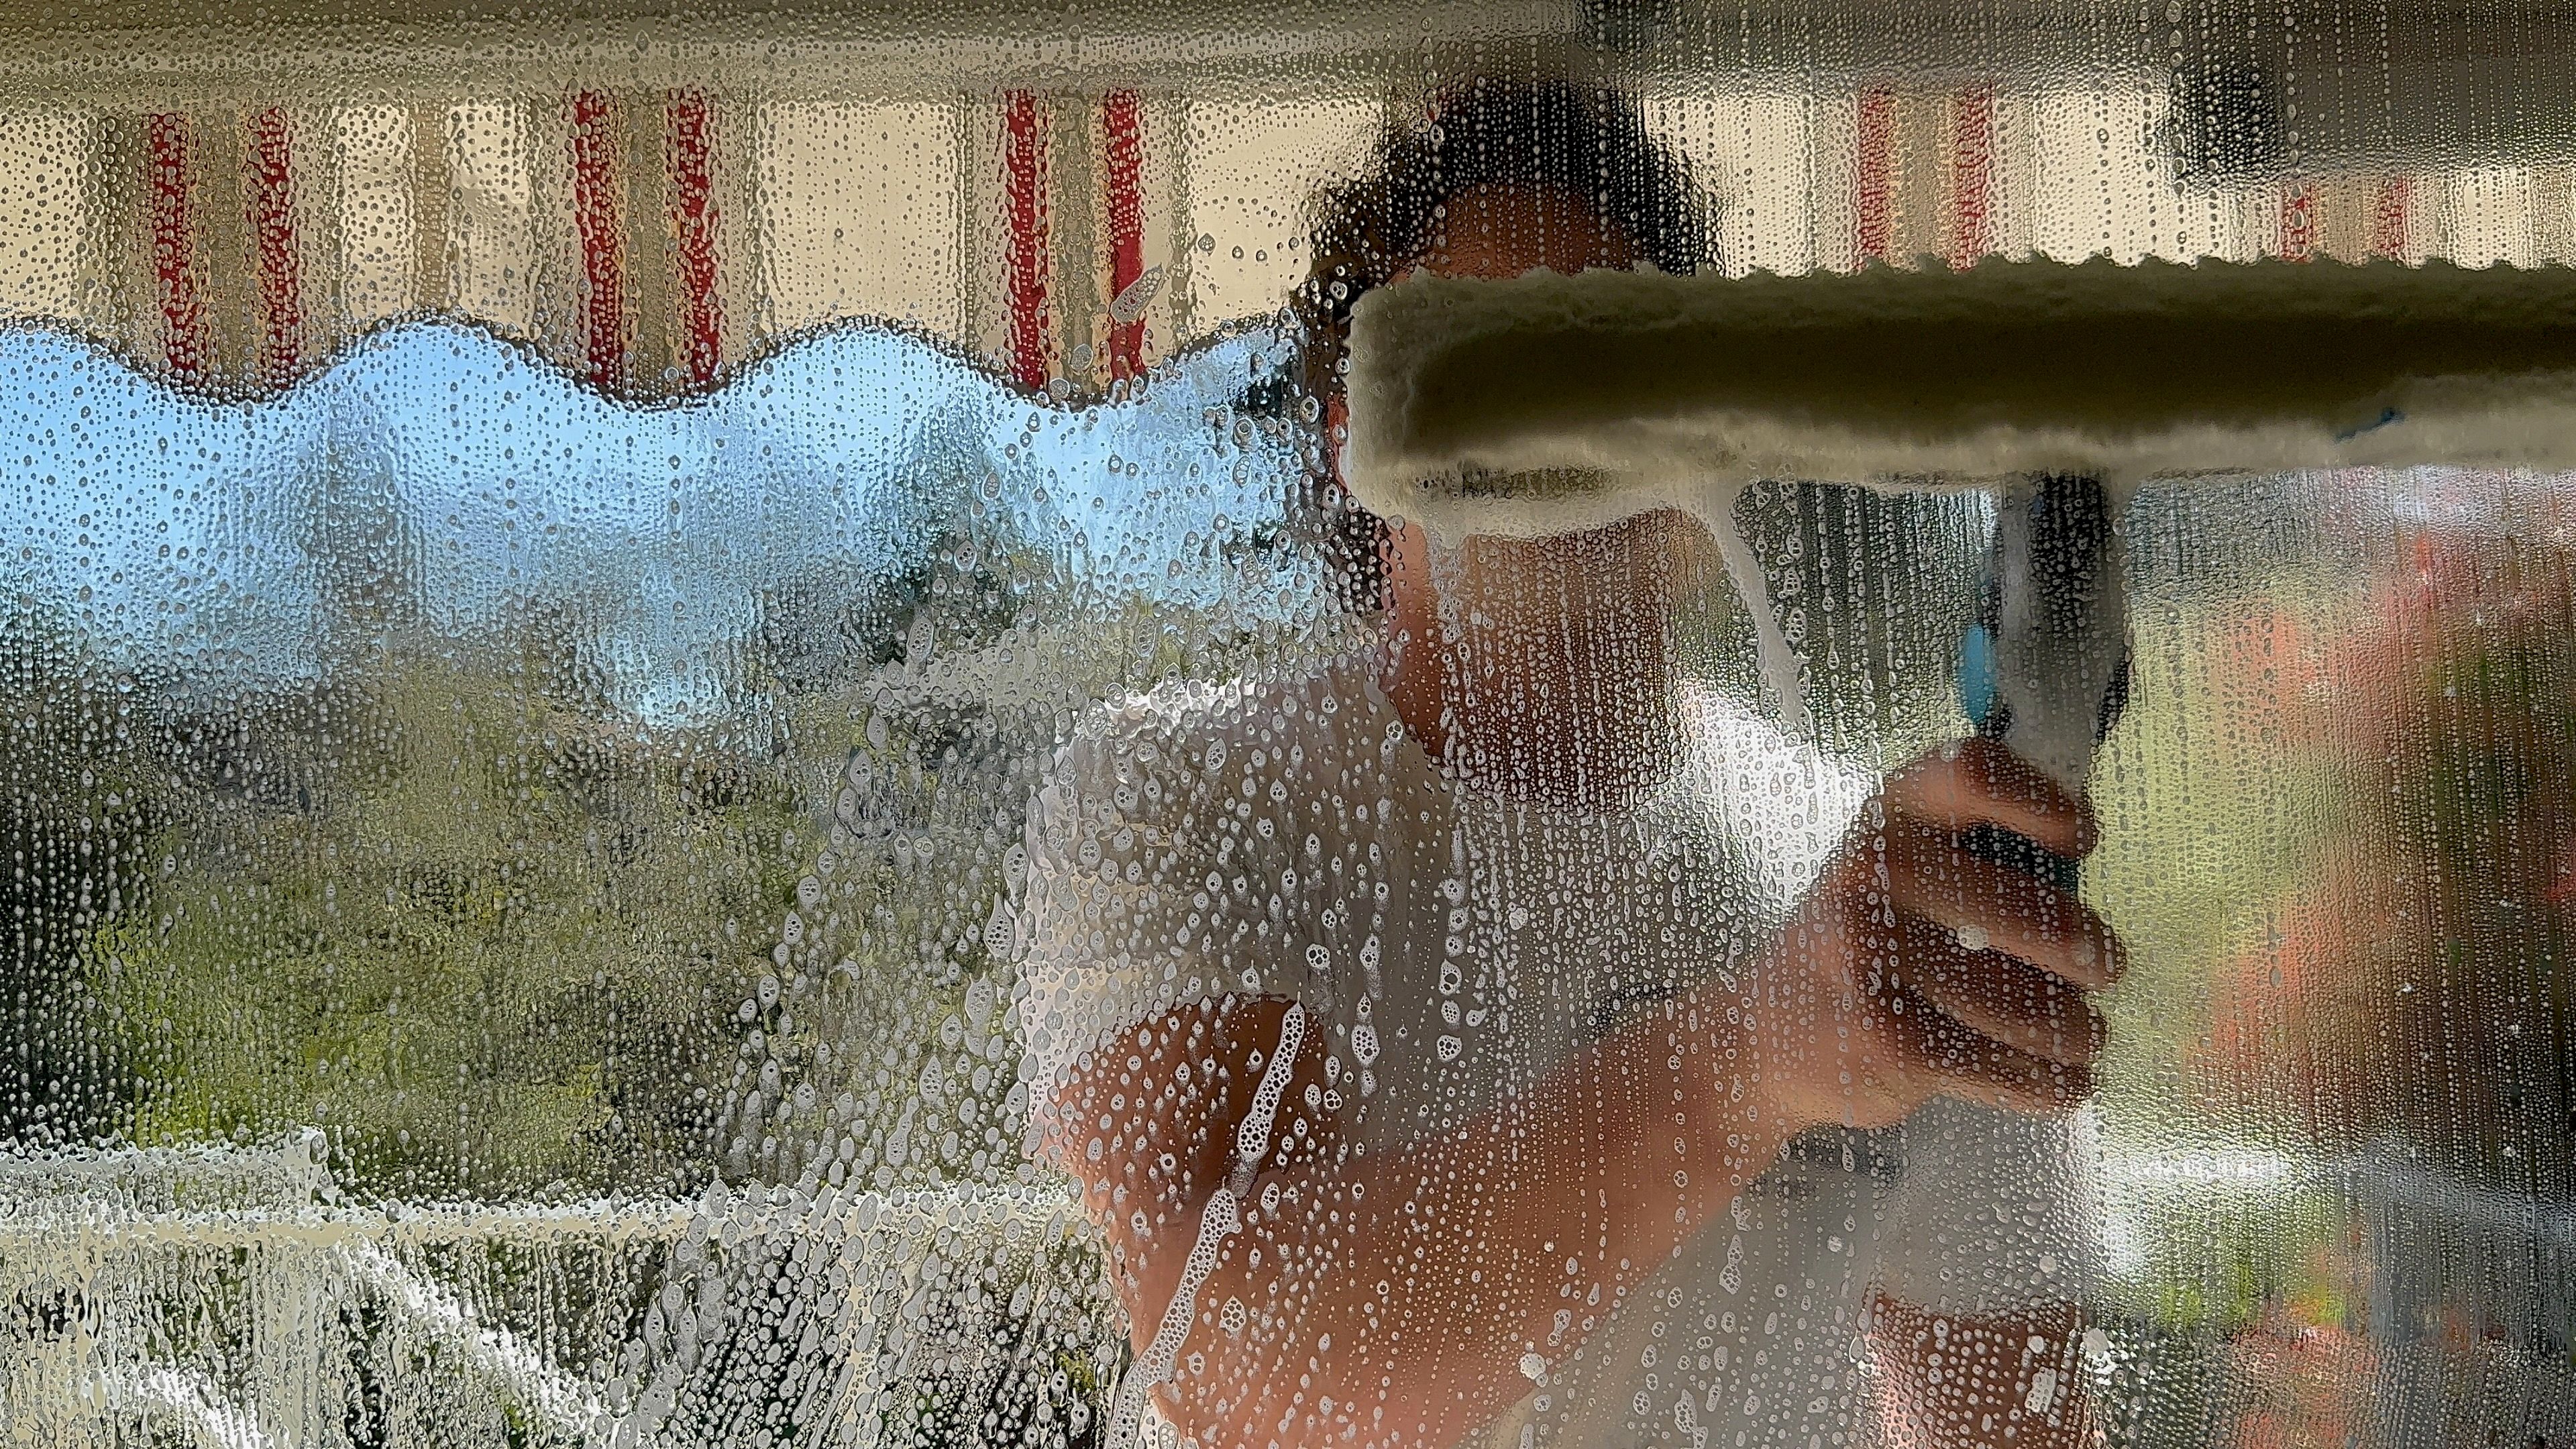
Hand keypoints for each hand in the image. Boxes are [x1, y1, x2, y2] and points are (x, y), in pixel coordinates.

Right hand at [1735, 737, 2123, 1131]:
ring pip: (2036, 1009)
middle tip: (2103, 968)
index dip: (2046, 805)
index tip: (2076, 844)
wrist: (1760, 1038)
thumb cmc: (1859, 945)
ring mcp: (1872, 963)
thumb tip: (2082, 871)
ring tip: (2079, 1035)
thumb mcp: (1893, 871)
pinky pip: (2015, 1070)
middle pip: (2036, 913)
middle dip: (2093, 952)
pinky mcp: (1889, 1044)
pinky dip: (2055, 1084)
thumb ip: (1975, 853)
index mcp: (1883, 818)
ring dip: (2078, 1031)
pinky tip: (2056, 1081)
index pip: (1976, 773)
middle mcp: (1867, 877)